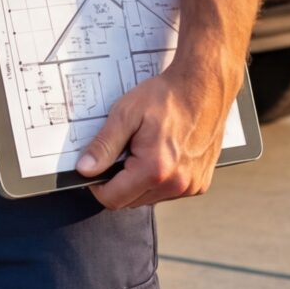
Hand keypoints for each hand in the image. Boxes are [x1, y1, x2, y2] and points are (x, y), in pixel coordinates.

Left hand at [73, 62, 233, 210]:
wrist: (204, 87)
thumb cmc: (168, 97)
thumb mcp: (126, 114)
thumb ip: (104, 145)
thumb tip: (85, 169)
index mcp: (155, 169)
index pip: (113, 199)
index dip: (98, 186)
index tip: (97, 169)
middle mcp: (176, 184)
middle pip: (131, 201)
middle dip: (120, 181)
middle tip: (125, 151)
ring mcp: (191, 186)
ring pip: (149, 198)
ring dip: (140, 182)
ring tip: (146, 150)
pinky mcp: (200, 184)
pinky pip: (169, 192)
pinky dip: (160, 180)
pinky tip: (163, 155)